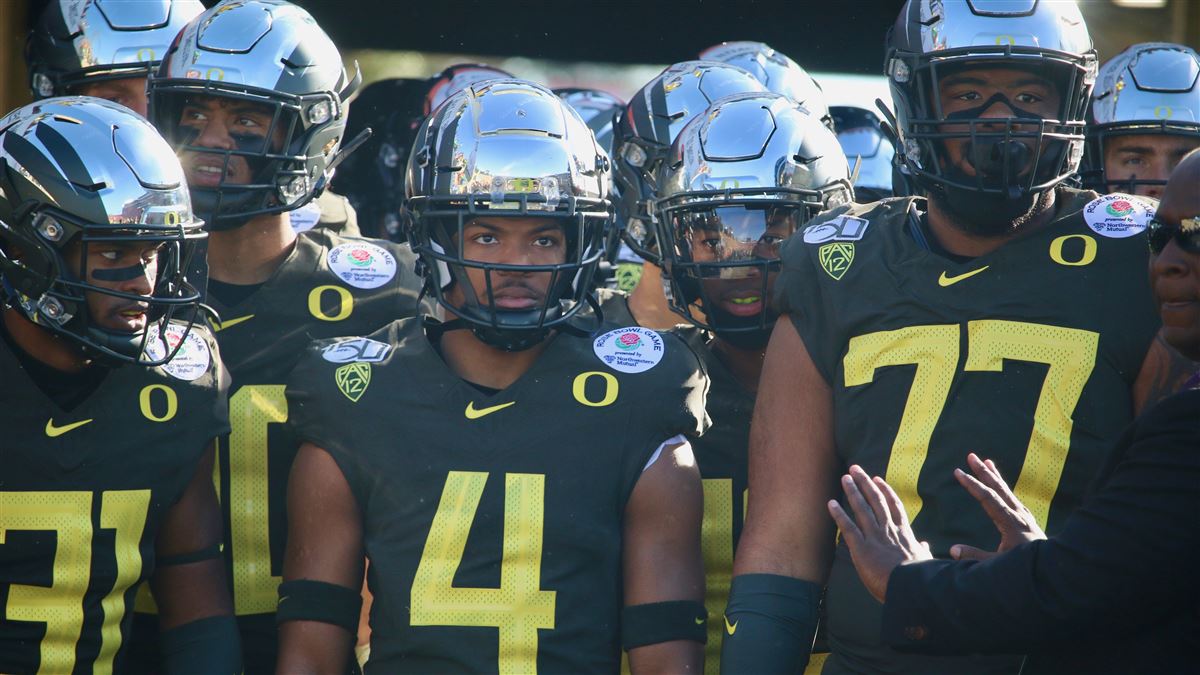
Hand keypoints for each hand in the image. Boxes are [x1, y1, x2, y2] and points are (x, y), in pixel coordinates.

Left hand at [826, 465, 931, 603]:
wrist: (910, 588)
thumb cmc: (919, 578)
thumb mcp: (924, 560)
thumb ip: (922, 550)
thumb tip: (925, 545)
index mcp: (904, 532)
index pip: (894, 506)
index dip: (885, 490)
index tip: (878, 479)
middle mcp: (888, 530)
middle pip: (876, 500)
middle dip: (865, 483)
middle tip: (855, 469)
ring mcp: (874, 537)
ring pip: (862, 508)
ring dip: (852, 491)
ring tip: (844, 478)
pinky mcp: (861, 548)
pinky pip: (848, 527)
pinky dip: (839, 515)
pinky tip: (831, 504)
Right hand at [949, 453, 1046, 561]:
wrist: (1056, 570)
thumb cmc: (1025, 569)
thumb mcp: (997, 565)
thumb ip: (974, 557)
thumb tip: (953, 549)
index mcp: (1010, 522)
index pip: (987, 498)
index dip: (971, 484)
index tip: (958, 472)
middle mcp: (1019, 515)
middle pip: (998, 488)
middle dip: (983, 471)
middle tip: (970, 456)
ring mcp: (1025, 517)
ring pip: (1007, 491)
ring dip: (995, 476)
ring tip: (987, 461)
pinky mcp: (1028, 522)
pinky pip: (1013, 499)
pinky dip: (1004, 489)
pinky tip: (1002, 490)